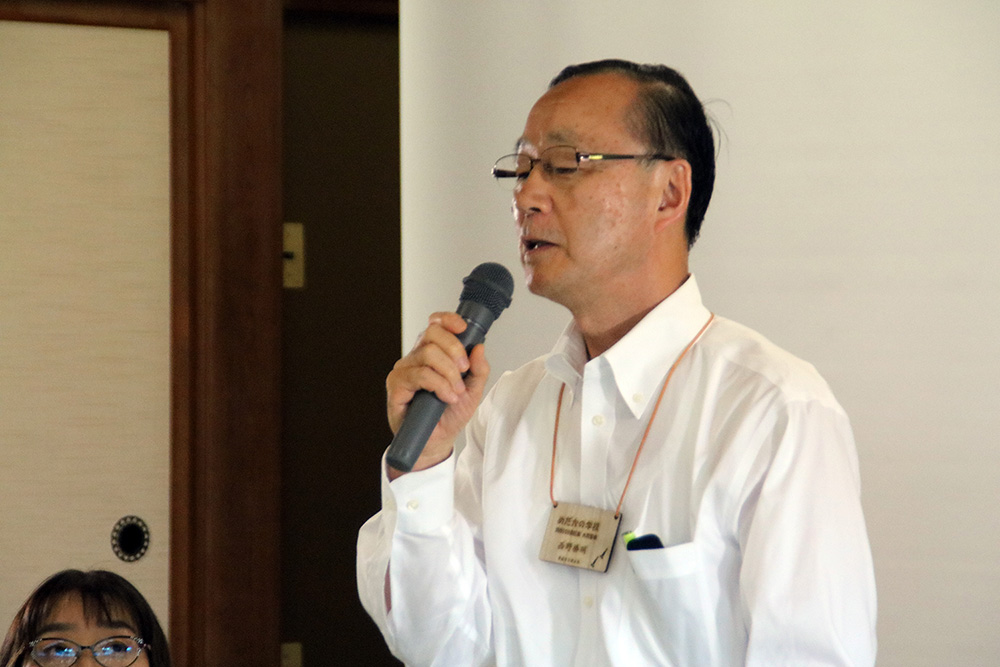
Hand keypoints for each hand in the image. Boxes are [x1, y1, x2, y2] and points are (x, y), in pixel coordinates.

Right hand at [385, 312, 489, 477]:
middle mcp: (416, 357)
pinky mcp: (397, 385)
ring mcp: (404, 370)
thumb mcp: (473, 391)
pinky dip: (439, 385)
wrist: (437, 440)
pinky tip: (446, 397)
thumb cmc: (449, 414)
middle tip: (464, 369)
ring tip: (456, 392)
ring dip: (449, 373)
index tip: (464, 328)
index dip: (448, 320)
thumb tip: (480, 347)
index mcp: (432, 353)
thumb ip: (479, 369)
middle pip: (432, 333)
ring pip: (428, 354)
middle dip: (454, 349)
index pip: (435, 324)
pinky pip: (420, 375)